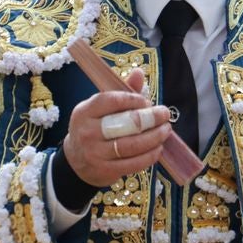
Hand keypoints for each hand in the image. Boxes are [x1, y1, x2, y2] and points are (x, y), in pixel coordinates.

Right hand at [60, 68, 171, 187]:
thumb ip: (121, 92)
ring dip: (155, 137)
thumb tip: (138, 71)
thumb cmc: (94, 128)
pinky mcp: (106, 170)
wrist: (76, 162)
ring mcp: (96, 153)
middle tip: (164, 115)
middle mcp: (88, 132)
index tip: (147, 102)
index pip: (112, 100)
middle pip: (126, 123)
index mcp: (85, 111)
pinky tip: (157, 148)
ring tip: (165, 130)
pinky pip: (133, 163)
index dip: (134, 99)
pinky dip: (150, 155)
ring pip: (133, 145)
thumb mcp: (100, 109)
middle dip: (151, 118)